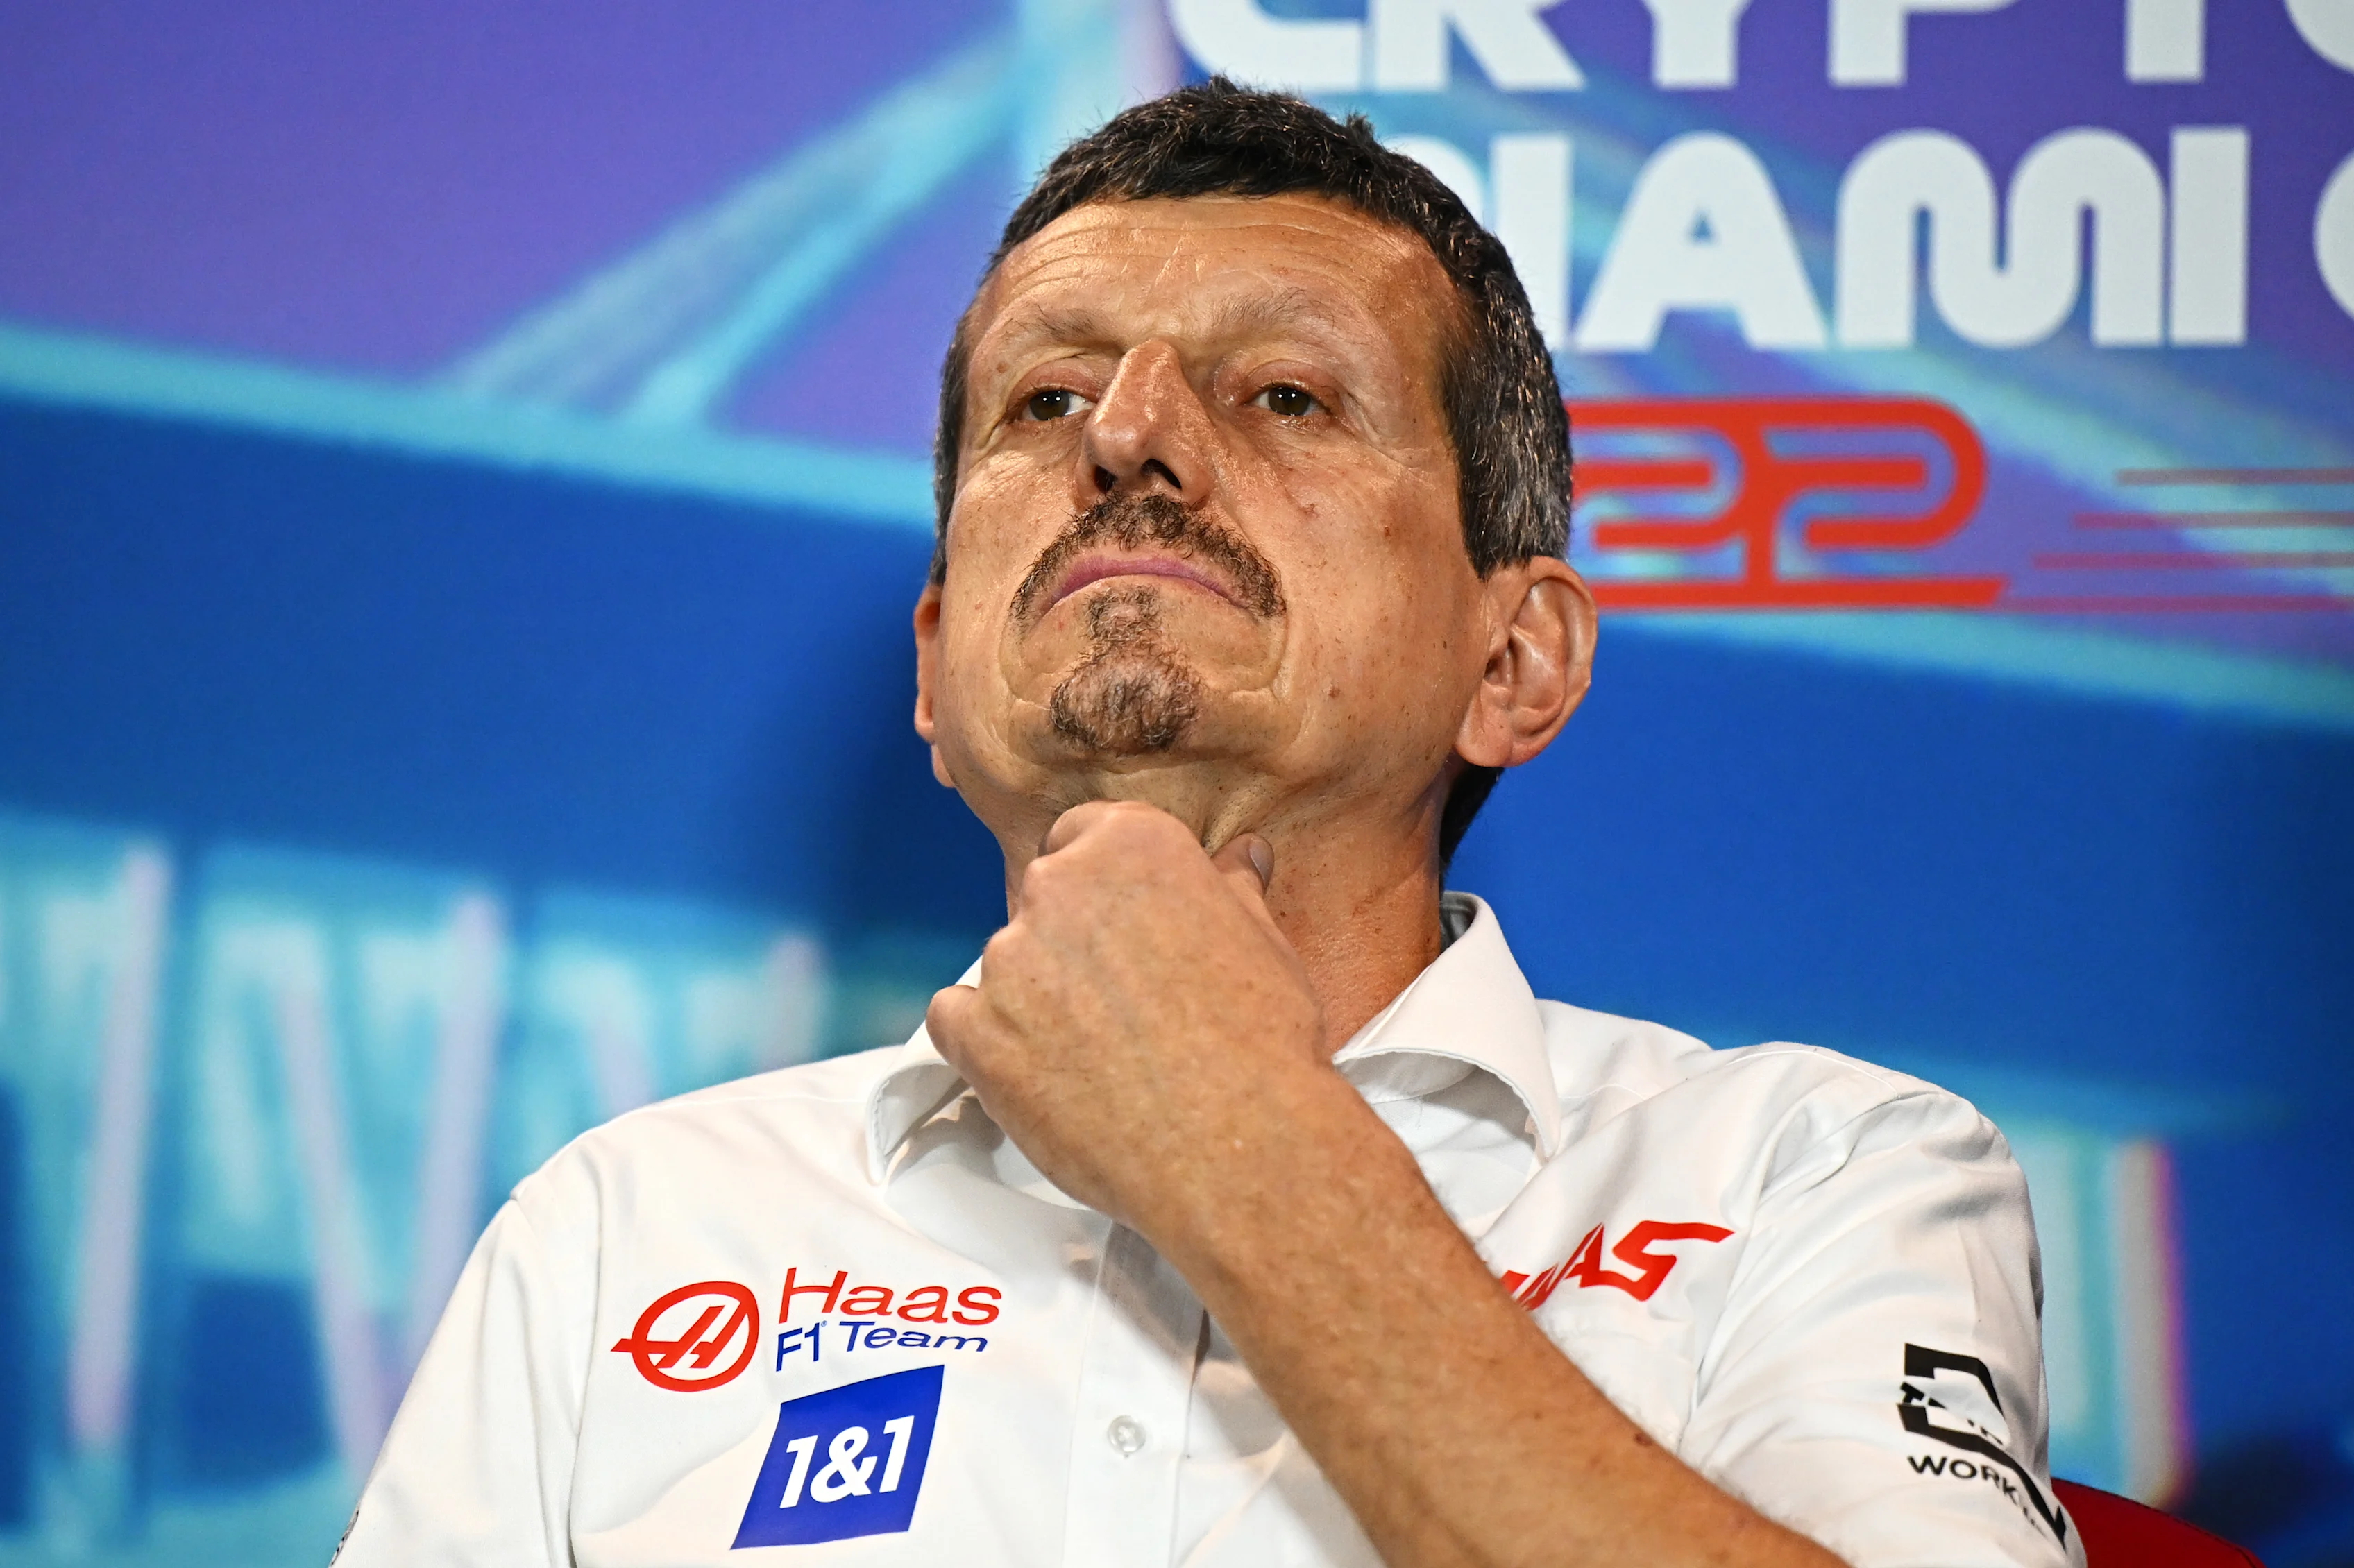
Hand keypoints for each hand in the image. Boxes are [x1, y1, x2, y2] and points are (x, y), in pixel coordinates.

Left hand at [923, 800, 1333, 1232]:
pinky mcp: (976, 1034)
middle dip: (1076, 943)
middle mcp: (1058, 888)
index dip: (1108, 885)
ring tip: (1099, 1056)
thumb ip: (1233, 889)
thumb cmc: (1262, 1041)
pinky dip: (984, 1040)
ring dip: (1038, 996)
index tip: (1128, 926)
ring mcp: (1009, 961)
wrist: (1238, 1142)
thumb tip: (1241, 855)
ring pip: (1007, 964)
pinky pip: (954, 1017)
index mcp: (1129, 847)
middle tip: (1126, 1003)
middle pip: (1046, 898)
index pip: (1085, 833)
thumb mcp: (1267, 944)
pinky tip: (1040, 1072)